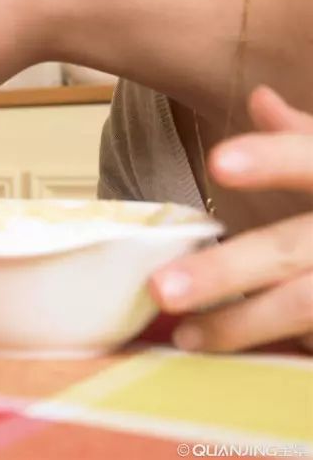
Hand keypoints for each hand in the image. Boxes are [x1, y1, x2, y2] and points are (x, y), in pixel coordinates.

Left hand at [150, 86, 312, 352]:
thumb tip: (258, 99)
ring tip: (185, 336)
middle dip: (226, 271)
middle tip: (161, 288)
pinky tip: (238, 360)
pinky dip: (288, 348)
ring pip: (305, 304)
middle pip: (292, 248)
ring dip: (242, 324)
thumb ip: (306, 137)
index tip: (217, 162)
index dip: (270, 159)